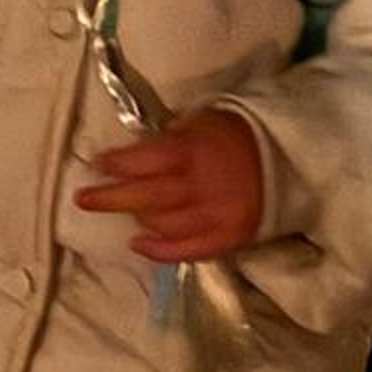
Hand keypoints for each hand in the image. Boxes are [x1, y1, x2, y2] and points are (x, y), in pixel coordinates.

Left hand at [76, 111, 265, 262]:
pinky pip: (188, 250)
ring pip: (163, 224)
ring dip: (137, 219)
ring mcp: (214, 215)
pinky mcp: (228, 237)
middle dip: (110, 198)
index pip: (145, 159)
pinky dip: (160, 251)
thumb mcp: (202, 120)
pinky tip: (138, 245)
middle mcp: (200, 185)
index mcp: (193, 151)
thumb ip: (170, 138)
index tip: (97, 164)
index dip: (117, 163)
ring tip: (124, 214)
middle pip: (146, 196)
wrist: (288, 161)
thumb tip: (135, 152)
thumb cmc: (237, 135)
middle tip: (83, 200)